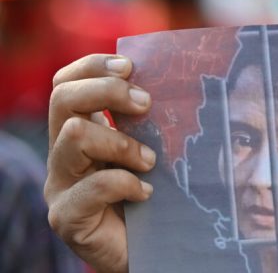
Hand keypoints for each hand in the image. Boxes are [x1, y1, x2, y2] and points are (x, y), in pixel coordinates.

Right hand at [44, 54, 154, 272]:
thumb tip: (177, 77)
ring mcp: (60, 185)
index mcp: (83, 129)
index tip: (131, 68)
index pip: (66, 82)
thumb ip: (153, 119)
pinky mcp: (67, 217)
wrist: (158, 249)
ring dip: (121, 142)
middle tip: (146, 104)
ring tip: (150, 161)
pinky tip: (146, 193)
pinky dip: (125, 183)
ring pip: (74, 135)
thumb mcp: (158, 147)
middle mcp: (64, 154)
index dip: (93, 67)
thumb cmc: (162, 194)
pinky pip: (91, 186)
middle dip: (108, 91)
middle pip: (63, 98)